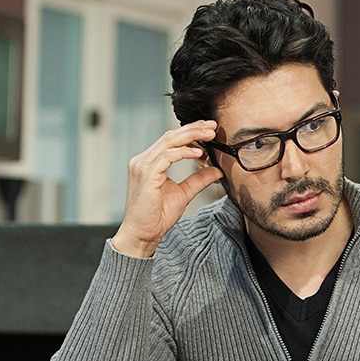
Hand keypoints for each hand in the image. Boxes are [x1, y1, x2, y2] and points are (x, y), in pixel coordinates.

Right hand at [111, 120, 222, 257]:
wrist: (142, 234)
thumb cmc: (157, 216)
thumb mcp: (184, 193)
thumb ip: (199, 179)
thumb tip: (217, 170)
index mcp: (149, 162)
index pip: (170, 139)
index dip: (190, 131)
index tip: (209, 128)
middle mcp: (142, 161)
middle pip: (170, 136)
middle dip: (193, 129)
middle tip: (212, 126)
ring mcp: (142, 166)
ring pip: (169, 142)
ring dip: (191, 136)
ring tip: (209, 135)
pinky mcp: (146, 175)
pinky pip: (167, 157)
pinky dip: (184, 152)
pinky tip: (199, 153)